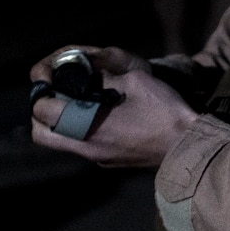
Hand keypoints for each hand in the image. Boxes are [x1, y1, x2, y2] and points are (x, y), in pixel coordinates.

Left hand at [29, 45, 195, 167]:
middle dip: (41, 111)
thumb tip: (85, 69)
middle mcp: (87, 148)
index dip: (41, 89)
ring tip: (77, 100)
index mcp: (89, 127)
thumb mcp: (134, 80)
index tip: (50, 75)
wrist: (188, 145)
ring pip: (59, 142)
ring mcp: (97, 158)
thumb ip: (103, 74)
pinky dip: (78, 128)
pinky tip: (99, 111)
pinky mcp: (108, 160)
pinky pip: (80, 144)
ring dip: (59, 121)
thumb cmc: (165, 111)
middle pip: (41, 134)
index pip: (43, 111)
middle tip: (56, 91)